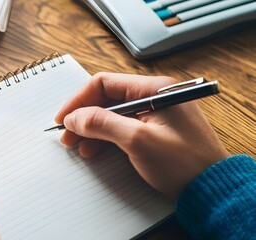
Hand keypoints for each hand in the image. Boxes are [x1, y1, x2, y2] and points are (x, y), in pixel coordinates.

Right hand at [55, 73, 229, 198]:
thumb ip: (102, 124)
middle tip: (68, 135)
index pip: (104, 83)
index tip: (64, 118)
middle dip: (84, 116)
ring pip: (112, 114)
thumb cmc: (183, 164)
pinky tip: (95, 149)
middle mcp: (154, 96)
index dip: (79, 100)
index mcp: (155, 89)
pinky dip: (106, 137)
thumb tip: (74, 117)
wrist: (210, 189)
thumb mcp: (138, 141)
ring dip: (92, 128)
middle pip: (107, 99)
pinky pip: (123, 127)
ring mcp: (155, 113)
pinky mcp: (154, 129)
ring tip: (78, 145)